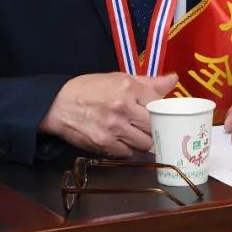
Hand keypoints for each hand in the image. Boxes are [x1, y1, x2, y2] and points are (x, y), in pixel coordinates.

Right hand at [39, 72, 176, 156]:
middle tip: (153, 126)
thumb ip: (148, 81)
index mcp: (128, 87)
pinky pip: (128, 153)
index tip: (160, 112)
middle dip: (156, 127)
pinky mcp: (105, 145)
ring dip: (145, 140)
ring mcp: (114, 128)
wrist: (58, 104)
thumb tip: (173, 79)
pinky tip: (125, 141)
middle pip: (154, 125)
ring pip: (145, 143)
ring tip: (139, 134)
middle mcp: (123, 108)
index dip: (161, 109)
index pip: (159, 102)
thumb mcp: (118, 78)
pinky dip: (130, 149)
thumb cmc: (89, 88)